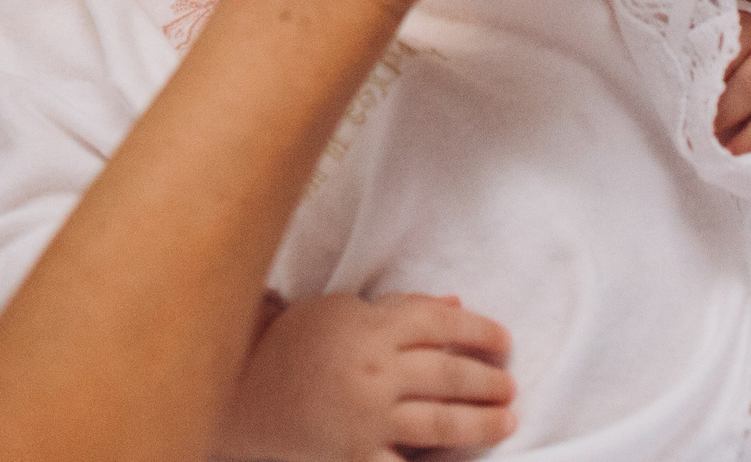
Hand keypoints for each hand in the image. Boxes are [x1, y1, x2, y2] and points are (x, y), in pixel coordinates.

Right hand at [214, 293, 516, 461]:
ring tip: (506, 420)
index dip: (479, 330)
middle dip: (488, 380)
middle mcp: (374, 371)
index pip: (440, 322)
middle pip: (448, 373)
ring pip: (440, 422)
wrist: (240, 392)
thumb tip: (454, 304)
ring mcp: (366, 418)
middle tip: (509, 385)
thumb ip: (399, 306)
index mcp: (371, 328)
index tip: (503, 340)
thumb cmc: (291, 344)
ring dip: (481, 422)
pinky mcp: (355, 457)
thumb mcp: (341, 310)